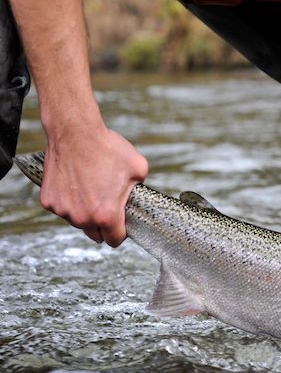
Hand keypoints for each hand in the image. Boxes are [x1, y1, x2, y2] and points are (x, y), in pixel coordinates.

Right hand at [41, 124, 147, 246]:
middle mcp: (82, 218)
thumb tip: (138, 197)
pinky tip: (77, 184)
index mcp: (106, 215)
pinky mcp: (49, 201)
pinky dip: (70, 201)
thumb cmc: (106, 148)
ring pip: (79, 221)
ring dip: (85, 212)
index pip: (114, 240)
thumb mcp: (138, 169)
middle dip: (103, 224)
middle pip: (96, 234)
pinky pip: (63, 209)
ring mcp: (63, 210)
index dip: (121, 232)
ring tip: (92, 188)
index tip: (122, 223)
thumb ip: (140, 190)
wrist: (75, 132)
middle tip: (108, 203)